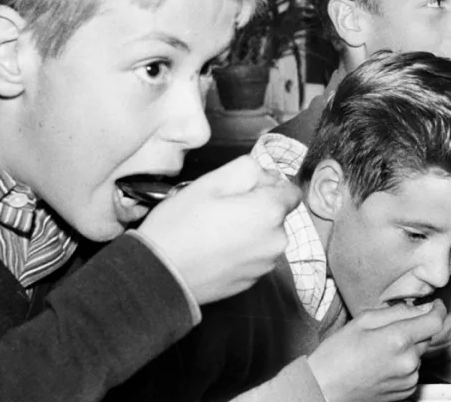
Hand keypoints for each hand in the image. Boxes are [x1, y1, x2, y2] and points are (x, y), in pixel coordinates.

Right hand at [133, 155, 300, 303]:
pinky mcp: (251, 282)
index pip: (290, 191)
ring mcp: (264, 265)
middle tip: (220, 209)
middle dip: (256, 208)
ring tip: (215, 231)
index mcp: (270, 212)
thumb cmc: (182, 224)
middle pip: (276, 215)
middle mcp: (276, 241)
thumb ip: (248, 169)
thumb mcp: (210, 181)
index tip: (243, 189)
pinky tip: (214, 251)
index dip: (268, 185)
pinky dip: (241, 251)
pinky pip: (253, 257)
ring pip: (265, 237)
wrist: (160, 275)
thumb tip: (266, 175)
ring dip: (249, 230)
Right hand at [307, 300, 447, 401]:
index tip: (433, 305)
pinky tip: (383, 363)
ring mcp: (409, 378)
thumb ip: (396, 311)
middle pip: (426, 336)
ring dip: (408, 347)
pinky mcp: (407, 391)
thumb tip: (419, 307)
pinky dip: (404, 363)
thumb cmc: (338, 354)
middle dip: (415, 328)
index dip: (437, 309)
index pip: (435, 321)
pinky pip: (413, 370)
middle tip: (389, 329)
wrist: (326, 388)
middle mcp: (408, 361)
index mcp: (398, 339)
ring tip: (380, 350)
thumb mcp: (362, 321)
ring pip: (419, 353)